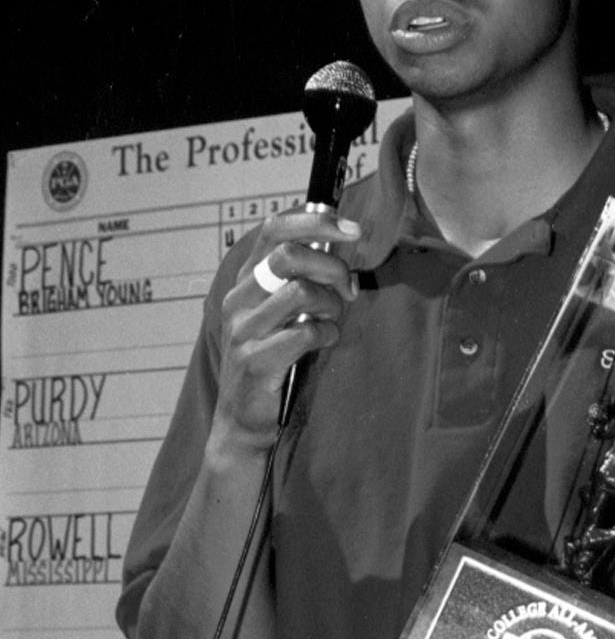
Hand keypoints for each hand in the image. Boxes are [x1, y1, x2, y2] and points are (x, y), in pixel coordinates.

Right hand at [214, 209, 360, 442]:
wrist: (244, 417)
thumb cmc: (273, 356)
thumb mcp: (284, 309)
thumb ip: (304, 276)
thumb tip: (341, 243)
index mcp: (247, 279)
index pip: (274, 230)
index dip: (315, 221)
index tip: (351, 230)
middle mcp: (239, 299)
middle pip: (290, 256)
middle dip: (332, 267)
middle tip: (349, 289)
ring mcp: (243, 330)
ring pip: (300, 293)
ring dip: (331, 304)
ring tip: (332, 318)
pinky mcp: (254, 360)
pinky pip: (304, 333)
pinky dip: (326, 334)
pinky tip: (325, 341)